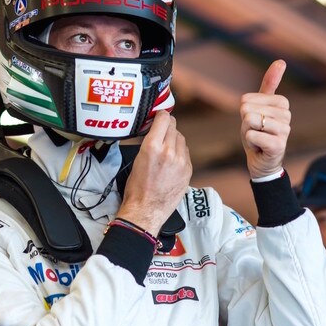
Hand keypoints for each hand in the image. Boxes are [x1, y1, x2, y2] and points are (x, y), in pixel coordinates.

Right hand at [116, 111, 191, 235]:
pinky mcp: (188, 170)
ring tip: (165, 146)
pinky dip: (179, 152)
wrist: (146, 210)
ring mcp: (181, 161)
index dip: (161, 115)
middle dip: (167, 127)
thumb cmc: (137, 188)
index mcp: (153, 146)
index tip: (159, 116)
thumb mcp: (137, 159)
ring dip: (174, 139)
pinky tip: (171, 159)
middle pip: (174, 127)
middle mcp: (169, 151)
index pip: (164, 118)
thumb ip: (150, 142)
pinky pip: (185, 152)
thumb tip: (155, 131)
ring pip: (181, 139)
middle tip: (161, 130)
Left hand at [240, 60, 290, 178]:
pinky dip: (250, 142)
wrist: (262, 161)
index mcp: (282, 103)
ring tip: (257, 139)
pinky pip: (252, 135)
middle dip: (245, 124)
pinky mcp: (279, 145)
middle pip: (248, 110)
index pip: (248, 100)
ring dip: (247, 133)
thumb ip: (269, 85)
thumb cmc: (259, 132)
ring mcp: (284, 130)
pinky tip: (259, 147)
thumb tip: (281, 61)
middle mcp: (286, 115)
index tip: (254, 121)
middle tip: (256, 132)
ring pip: (250, 122)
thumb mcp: (259, 107)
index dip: (244, 111)